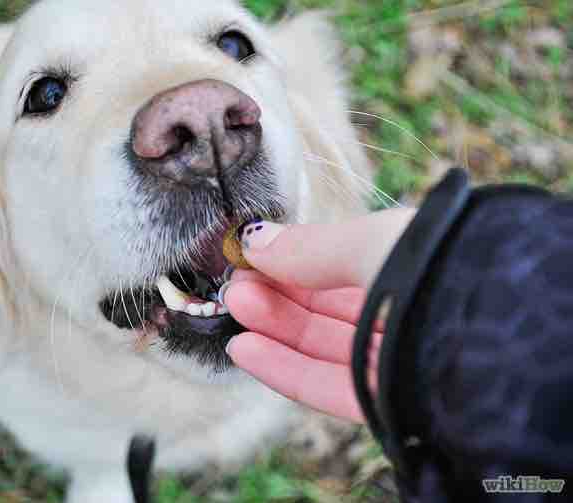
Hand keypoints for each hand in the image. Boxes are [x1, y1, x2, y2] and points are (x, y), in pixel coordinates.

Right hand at [223, 209, 414, 421]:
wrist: (487, 322)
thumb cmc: (435, 261)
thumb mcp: (364, 243)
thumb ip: (307, 249)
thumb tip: (253, 241)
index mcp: (406, 265)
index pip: (336, 268)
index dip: (290, 263)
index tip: (249, 257)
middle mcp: (402, 311)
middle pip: (325, 309)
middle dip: (276, 295)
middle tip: (235, 285)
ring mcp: (393, 358)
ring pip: (321, 347)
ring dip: (273, 329)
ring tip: (234, 309)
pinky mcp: (385, 398)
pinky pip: (325, 384)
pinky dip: (283, 368)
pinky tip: (245, 349)